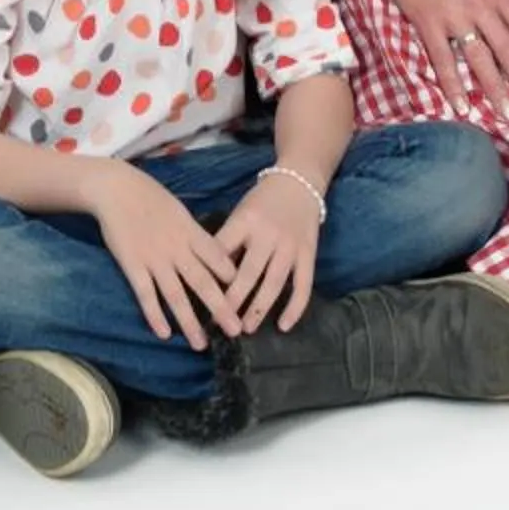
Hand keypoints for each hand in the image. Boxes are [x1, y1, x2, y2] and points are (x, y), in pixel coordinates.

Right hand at [93, 162, 242, 350]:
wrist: (116, 188)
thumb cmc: (150, 197)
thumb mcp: (180, 211)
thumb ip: (195, 234)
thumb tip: (214, 255)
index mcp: (191, 232)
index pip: (218, 259)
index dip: (232, 279)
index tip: (245, 298)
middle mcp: (177, 248)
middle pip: (203, 282)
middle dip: (220, 309)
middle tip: (235, 331)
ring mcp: (154, 259)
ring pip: (176, 295)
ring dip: (189, 322)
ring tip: (201, 345)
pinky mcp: (133, 266)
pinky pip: (146, 295)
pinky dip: (155, 315)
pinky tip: (164, 334)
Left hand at [214, 169, 321, 332]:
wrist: (299, 181)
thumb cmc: (262, 201)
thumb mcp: (239, 213)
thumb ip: (227, 239)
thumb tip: (207, 273)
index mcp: (245, 221)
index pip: (224, 251)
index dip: (212, 276)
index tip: (200, 300)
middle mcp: (268, 234)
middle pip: (249, 272)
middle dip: (234, 300)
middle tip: (221, 323)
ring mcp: (290, 246)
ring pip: (274, 282)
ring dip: (259, 308)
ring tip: (246, 328)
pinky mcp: (308, 254)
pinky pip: (303, 285)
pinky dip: (295, 308)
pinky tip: (283, 325)